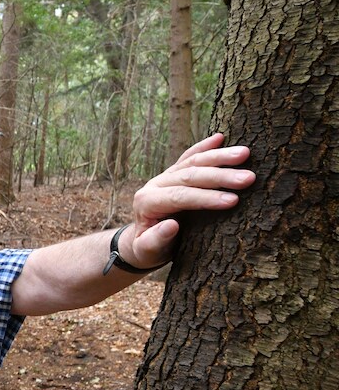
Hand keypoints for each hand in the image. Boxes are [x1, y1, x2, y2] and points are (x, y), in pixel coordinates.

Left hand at [127, 133, 255, 267]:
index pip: (179, 196)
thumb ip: (156, 240)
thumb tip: (171, 225)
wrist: (141, 242)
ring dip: (220, 156)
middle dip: (220, 176)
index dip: (206, 198)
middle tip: (249, 178)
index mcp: (146, 202)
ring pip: (192, 161)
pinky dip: (205, 146)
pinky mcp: (174, 173)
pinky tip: (221, 137)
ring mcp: (165, 176)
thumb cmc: (148, 250)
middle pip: (189, 175)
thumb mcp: (147, 251)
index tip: (233, 201)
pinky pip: (189, 156)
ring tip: (246, 153)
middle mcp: (155, 184)